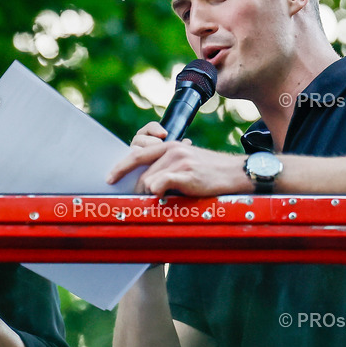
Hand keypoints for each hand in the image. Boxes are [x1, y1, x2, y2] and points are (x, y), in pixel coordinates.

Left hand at [107, 124, 249, 196]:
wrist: (236, 173)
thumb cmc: (210, 171)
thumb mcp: (187, 159)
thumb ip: (166, 163)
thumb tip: (147, 176)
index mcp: (170, 145)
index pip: (137, 153)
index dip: (121, 167)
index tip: (110, 178)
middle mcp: (172, 149)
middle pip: (142, 174)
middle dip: (141, 191)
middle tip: (145, 201)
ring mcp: (179, 160)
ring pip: (149, 182)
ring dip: (152, 196)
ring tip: (166, 200)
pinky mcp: (186, 174)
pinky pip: (161, 183)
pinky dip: (158, 192)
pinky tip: (162, 197)